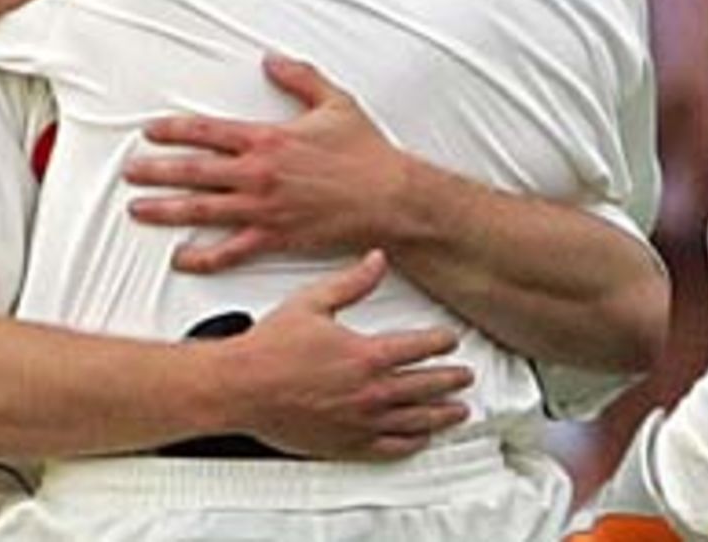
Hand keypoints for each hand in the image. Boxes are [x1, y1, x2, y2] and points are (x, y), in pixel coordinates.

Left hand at [127, 53, 406, 271]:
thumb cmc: (365, 152)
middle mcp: (259, 174)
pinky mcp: (277, 238)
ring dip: (168, 210)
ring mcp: (265, 209)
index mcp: (268, 139)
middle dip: (157, 171)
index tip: (150, 132)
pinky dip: (204, 257)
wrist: (391, 199)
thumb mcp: (333, 102)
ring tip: (139, 209)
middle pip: (195, 171)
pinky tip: (182, 258)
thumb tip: (271, 60)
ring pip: (204, 210)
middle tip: (130, 172)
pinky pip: (232, 251)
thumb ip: (298, 77)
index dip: (174, 131)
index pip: (207, 132)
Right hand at [220, 250, 471, 458]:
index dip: (440, 343)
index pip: (418, 347)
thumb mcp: (312, 302)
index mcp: (365, 355)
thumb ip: (351, 282)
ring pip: (416, 420)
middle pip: (425, 386)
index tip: (450, 340)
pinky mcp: (348, 443)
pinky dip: (413, 443)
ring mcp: (362, 421)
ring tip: (458, 411)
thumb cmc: (271, 347)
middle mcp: (371, 392)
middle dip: (450, 380)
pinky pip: (391, 447)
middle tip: (465, 376)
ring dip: (442, 414)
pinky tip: (421, 439)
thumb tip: (376, 260)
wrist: (243, 387)